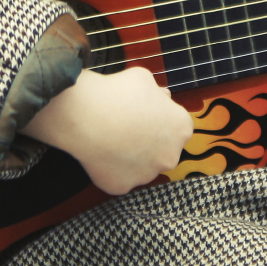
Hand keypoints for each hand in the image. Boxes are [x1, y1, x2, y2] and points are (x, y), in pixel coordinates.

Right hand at [20, 66, 193, 194]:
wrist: (85, 114)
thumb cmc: (117, 92)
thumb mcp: (144, 78)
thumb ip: (158, 92)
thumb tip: (163, 98)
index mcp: (181, 128)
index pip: (177, 127)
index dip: (160, 120)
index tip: (144, 116)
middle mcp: (170, 156)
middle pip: (163, 150)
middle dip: (149, 142)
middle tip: (128, 129)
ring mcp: (147, 175)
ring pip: (142, 167)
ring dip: (132, 157)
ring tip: (112, 139)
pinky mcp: (123, 186)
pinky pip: (120, 178)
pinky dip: (111, 169)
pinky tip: (102, 153)